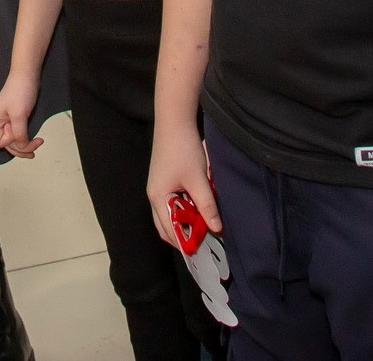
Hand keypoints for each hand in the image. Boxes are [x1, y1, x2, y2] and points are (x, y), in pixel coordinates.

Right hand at [0, 70, 43, 158]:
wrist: (28, 74)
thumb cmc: (20, 90)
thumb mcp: (19, 115)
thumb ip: (19, 133)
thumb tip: (21, 146)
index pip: (1, 142)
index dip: (13, 142)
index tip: (24, 135)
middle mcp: (0, 121)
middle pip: (8, 143)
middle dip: (22, 147)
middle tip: (35, 149)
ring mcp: (9, 118)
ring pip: (15, 138)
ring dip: (25, 144)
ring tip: (37, 145)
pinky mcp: (17, 116)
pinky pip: (20, 131)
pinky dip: (27, 137)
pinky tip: (34, 139)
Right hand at [146, 121, 219, 251]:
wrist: (175, 122)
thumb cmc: (183, 150)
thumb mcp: (198, 179)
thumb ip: (206, 205)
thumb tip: (217, 228)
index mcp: (158, 198)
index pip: (170, 230)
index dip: (185, 242)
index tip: (202, 251)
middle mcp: (155, 196)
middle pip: (166, 226)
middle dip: (183, 235)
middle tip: (204, 241)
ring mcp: (159, 188)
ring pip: (171, 214)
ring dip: (185, 221)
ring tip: (204, 226)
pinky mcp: (165, 180)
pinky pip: (174, 203)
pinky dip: (185, 209)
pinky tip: (199, 207)